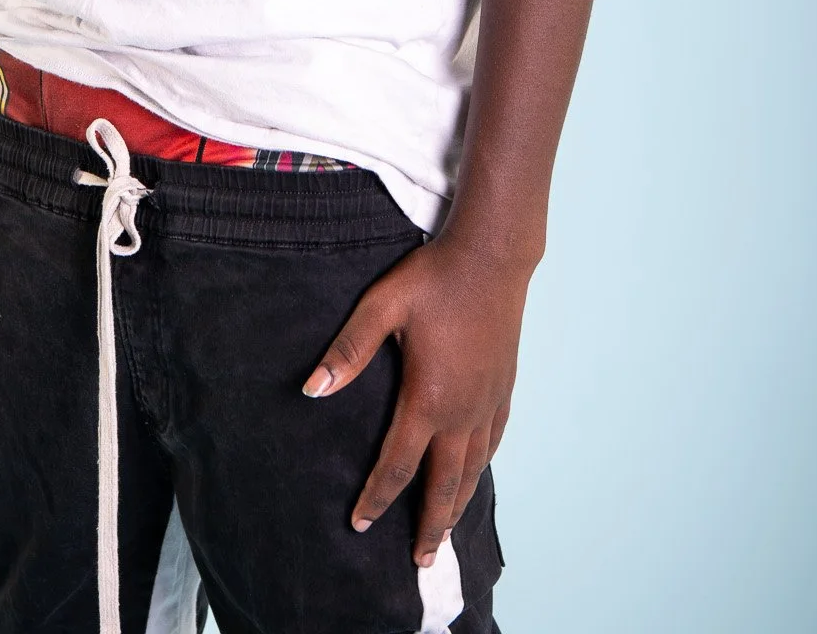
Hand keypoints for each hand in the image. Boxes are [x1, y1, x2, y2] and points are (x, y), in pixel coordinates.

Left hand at [302, 234, 529, 564]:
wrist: (492, 254)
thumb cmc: (433, 277)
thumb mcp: (382, 306)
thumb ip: (348, 351)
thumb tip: (312, 390)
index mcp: (428, 398)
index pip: (398, 465)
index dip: (376, 498)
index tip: (359, 524)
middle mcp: (462, 412)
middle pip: (444, 485)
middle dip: (428, 526)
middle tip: (418, 562)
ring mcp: (487, 402)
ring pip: (472, 471)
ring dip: (456, 506)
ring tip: (443, 534)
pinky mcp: (504, 388)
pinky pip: (493, 442)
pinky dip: (481, 469)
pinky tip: (475, 474)